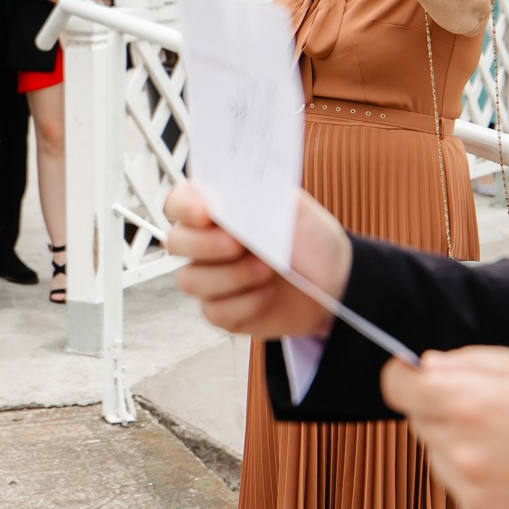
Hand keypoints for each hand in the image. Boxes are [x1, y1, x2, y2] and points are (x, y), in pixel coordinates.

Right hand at [162, 181, 350, 337]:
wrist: (334, 280)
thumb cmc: (309, 239)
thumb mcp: (293, 209)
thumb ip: (259, 199)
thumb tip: (232, 198)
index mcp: (218, 209)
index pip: (179, 201)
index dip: (184, 206)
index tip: (206, 214)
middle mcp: (206, 242)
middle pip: (175, 242)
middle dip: (205, 245)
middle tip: (239, 245)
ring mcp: (211, 277)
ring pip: (190, 280)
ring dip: (231, 276)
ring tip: (267, 269)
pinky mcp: (222, 310)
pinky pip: (214, 311)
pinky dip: (246, 302)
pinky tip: (268, 293)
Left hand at [380, 347, 508, 508]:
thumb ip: (468, 362)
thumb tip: (425, 365)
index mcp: (470, 403)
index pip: (397, 387)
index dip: (406, 376)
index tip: (416, 377)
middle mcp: (462, 451)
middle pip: (418, 421)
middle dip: (442, 410)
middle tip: (491, 410)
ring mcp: (472, 491)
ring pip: (438, 457)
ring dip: (459, 446)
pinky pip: (461, 489)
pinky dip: (479, 479)